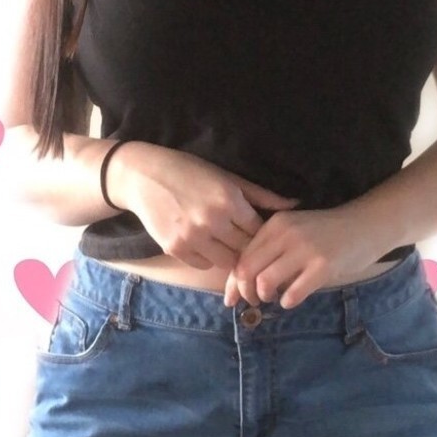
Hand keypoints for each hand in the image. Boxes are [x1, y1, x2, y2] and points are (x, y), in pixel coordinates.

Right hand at [111, 142, 300, 270]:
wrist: (142, 177)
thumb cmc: (189, 172)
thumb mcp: (226, 177)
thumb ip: (260, 195)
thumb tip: (295, 204)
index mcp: (229, 200)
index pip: (259, 231)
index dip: (262, 235)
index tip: (261, 235)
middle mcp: (212, 220)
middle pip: (246, 249)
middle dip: (249, 249)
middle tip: (247, 245)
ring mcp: (192, 237)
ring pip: (226, 262)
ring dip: (230, 256)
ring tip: (226, 244)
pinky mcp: (175, 248)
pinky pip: (203, 265)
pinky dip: (207, 258)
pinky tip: (205, 244)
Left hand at [222, 205, 380, 309]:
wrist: (366, 224)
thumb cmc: (326, 233)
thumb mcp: (293, 231)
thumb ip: (269, 250)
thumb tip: (239, 284)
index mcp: (275, 224)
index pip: (241, 257)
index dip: (234, 282)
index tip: (233, 298)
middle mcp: (286, 234)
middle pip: (247, 271)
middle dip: (245, 293)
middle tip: (254, 301)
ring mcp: (305, 250)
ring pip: (265, 283)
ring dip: (265, 297)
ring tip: (274, 298)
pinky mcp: (323, 266)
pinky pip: (293, 293)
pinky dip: (288, 301)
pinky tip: (291, 299)